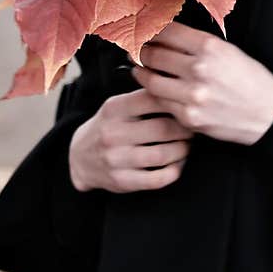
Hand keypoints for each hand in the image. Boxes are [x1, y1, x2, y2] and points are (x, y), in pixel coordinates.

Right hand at [69, 88, 193, 192]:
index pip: (154, 99)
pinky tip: (177, 163)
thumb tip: (177, 90)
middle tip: (192, 128)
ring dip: (183, 149)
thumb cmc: (108, 127)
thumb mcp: (117, 106)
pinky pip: (159, 179)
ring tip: (187, 145)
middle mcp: (113, 133)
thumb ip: (143, 98)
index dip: (176, 102)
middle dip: (185, 129)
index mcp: (114, 109)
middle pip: (164, 128)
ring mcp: (117, 159)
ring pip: (164, 154)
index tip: (186, 106)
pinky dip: (175, 170)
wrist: (80, 158)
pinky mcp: (123, 181)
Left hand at [129, 22, 272, 145]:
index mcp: (210, 47)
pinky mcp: (189, 117)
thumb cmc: (250, 81)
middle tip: (135, 49)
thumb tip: (164, 36)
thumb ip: (196, 43)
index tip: (143, 30)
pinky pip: (161, 102)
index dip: (149, 30)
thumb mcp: (228, 51)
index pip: (165, 32)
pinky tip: (155, 89)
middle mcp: (199, 69)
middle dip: (140, 50)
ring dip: (141, 72)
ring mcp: (192, 95)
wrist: (269, 115)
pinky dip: (155, 94)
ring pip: (150, 80)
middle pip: (152, 54)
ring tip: (139, 68)